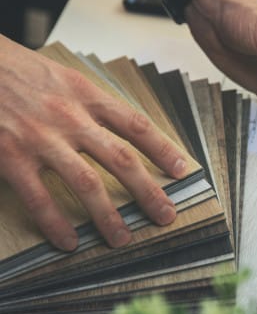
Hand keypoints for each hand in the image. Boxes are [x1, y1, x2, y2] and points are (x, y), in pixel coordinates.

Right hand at [0, 36, 189, 250]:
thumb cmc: (17, 71)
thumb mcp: (63, 78)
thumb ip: (91, 105)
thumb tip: (123, 134)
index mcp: (86, 96)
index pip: (137, 125)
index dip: (163, 150)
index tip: (182, 170)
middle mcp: (70, 117)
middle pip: (121, 159)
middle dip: (148, 191)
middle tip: (166, 215)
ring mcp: (41, 138)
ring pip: (86, 183)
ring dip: (108, 216)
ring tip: (122, 239)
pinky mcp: (10, 156)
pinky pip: (39, 197)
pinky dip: (55, 223)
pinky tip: (69, 242)